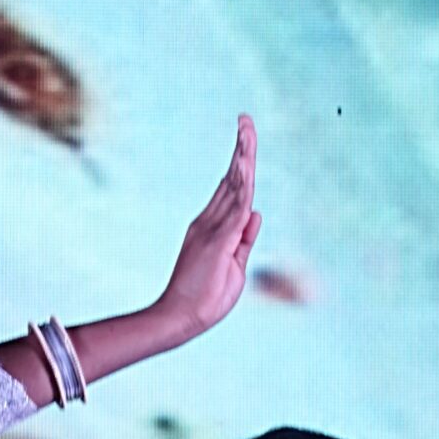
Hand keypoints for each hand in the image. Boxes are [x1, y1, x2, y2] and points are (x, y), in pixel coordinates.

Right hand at [157, 114, 260, 340]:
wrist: (182, 318)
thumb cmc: (206, 300)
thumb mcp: (235, 267)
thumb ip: (245, 240)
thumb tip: (255, 213)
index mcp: (214, 228)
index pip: (231, 191)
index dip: (240, 165)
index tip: (245, 140)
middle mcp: (210, 222)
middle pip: (232, 180)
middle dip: (241, 149)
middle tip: (246, 120)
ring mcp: (212, 229)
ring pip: (234, 186)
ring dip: (242, 157)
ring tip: (247, 129)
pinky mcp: (217, 239)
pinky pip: (235, 206)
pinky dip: (242, 184)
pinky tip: (246, 162)